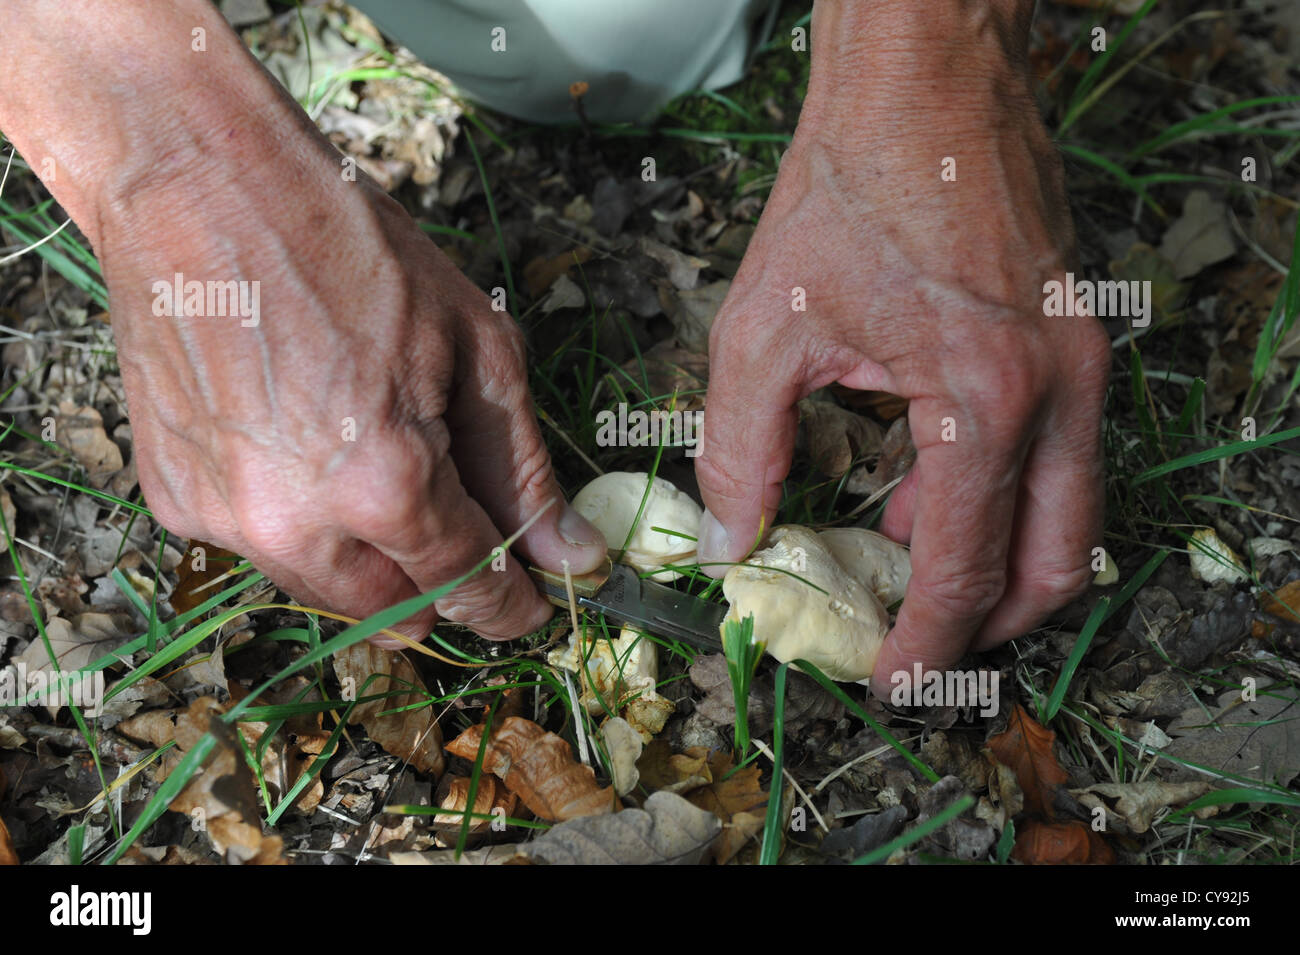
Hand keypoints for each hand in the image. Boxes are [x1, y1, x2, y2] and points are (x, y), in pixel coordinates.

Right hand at [7, 3, 608, 645]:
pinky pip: (262, 548)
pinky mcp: (174, 502)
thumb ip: (522, 469)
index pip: (467, 586)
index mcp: (384, 484)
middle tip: (466, 537)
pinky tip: (308, 452)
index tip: (532, 607)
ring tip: (382, 478)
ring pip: (325, 589)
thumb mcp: (474, 347)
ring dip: (371, 564)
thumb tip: (574, 558)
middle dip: (442, 587)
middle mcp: (296, 524)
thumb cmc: (353, 250)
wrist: (201, 188)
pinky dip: (302, 524)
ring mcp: (225, 518)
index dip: (510, 606)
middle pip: (396, 609)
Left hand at [695, 1, 1110, 695]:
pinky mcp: (1078, 341)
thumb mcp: (763, 331)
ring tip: (902, 560)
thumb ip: (741, 451)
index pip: (966, 567)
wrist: (924, 84)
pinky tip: (922, 485)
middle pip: (1054, 563)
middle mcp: (1058, 390)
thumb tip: (729, 542)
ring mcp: (1082, 363)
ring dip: (996, 558)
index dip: (927, 642)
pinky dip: (1000, 495)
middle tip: (920, 644)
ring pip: (1068, 514)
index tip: (893, 683)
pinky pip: (1058, 455)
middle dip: (990, 625)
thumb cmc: (846, 192)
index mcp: (984, 396)